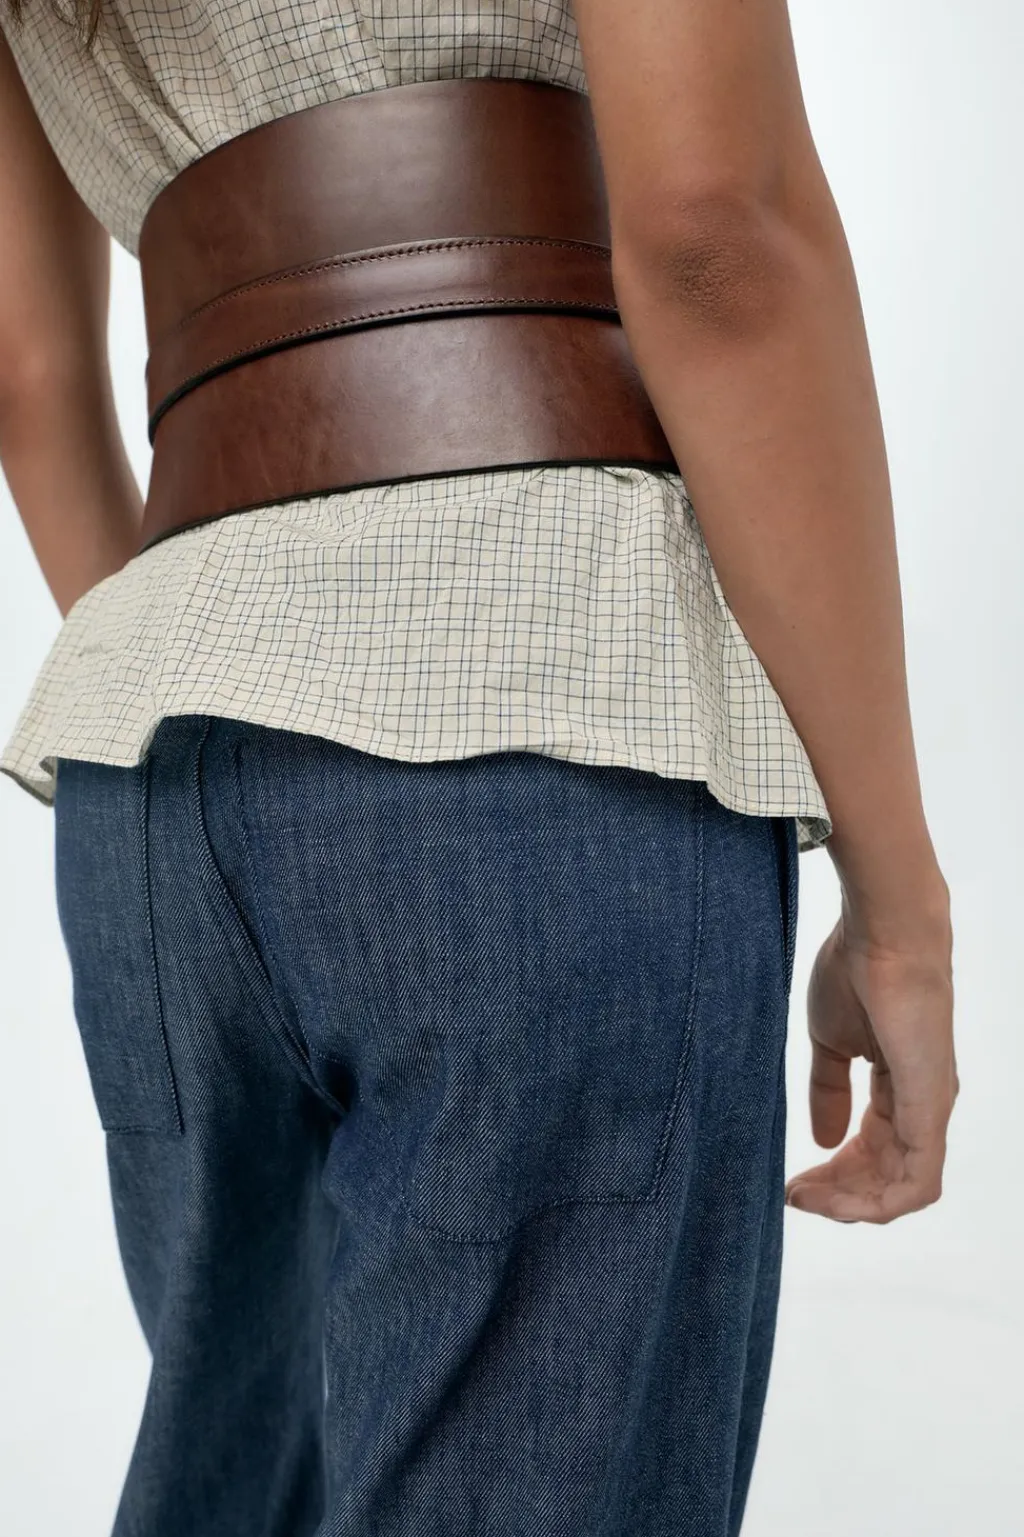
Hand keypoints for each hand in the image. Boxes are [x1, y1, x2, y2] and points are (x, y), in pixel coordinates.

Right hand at [785, 903, 957, 1223]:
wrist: (882, 935)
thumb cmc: (857, 972)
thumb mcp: (831, 1042)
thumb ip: (828, 1091)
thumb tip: (822, 1140)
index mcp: (899, 1089)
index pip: (872, 1151)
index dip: (833, 1175)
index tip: (791, 1181)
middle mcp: (922, 1106)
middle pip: (885, 1178)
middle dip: (836, 1195)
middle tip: (792, 1195)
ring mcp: (930, 1110)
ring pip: (900, 1190)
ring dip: (850, 1204)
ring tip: (805, 1199)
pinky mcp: (930, 1110)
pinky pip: (917, 1183)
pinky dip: (877, 1203)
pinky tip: (835, 1199)